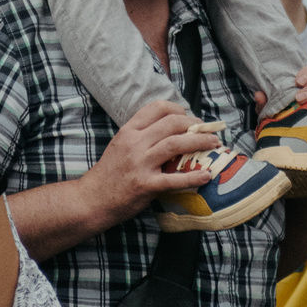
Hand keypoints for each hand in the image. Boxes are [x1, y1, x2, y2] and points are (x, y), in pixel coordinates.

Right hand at [80, 98, 219, 224]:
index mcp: (129, 130)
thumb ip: (141, 135)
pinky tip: (206, 176)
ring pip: (175, 145)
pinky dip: (193, 177)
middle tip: (207, 130)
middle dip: (194, 124)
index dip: (178, 109)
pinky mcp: (145, 185)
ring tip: (214, 144)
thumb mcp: (121, 145)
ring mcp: (140, 164)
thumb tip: (170, 128)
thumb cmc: (110, 173)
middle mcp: (135, 143)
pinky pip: (173, 179)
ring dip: (199, 142)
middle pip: (171, 123)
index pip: (157, 108)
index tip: (189, 117)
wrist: (92, 199)